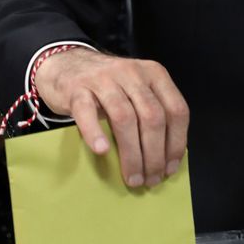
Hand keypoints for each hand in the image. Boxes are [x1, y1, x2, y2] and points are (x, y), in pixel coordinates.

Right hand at [34, 48, 188, 188]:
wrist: (68, 64)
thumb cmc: (108, 86)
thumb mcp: (137, 90)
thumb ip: (152, 112)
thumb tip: (166, 158)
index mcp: (154, 74)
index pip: (175, 110)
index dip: (176, 142)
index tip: (170, 168)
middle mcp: (132, 73)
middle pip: (152, 117)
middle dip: (155, 154)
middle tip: (151, 179)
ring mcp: (104, 79)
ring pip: (124, 117)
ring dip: (132, 153)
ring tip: (133, 177)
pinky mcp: (77, 88)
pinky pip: (87, 112)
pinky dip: (95, 132)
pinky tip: (102, 151)